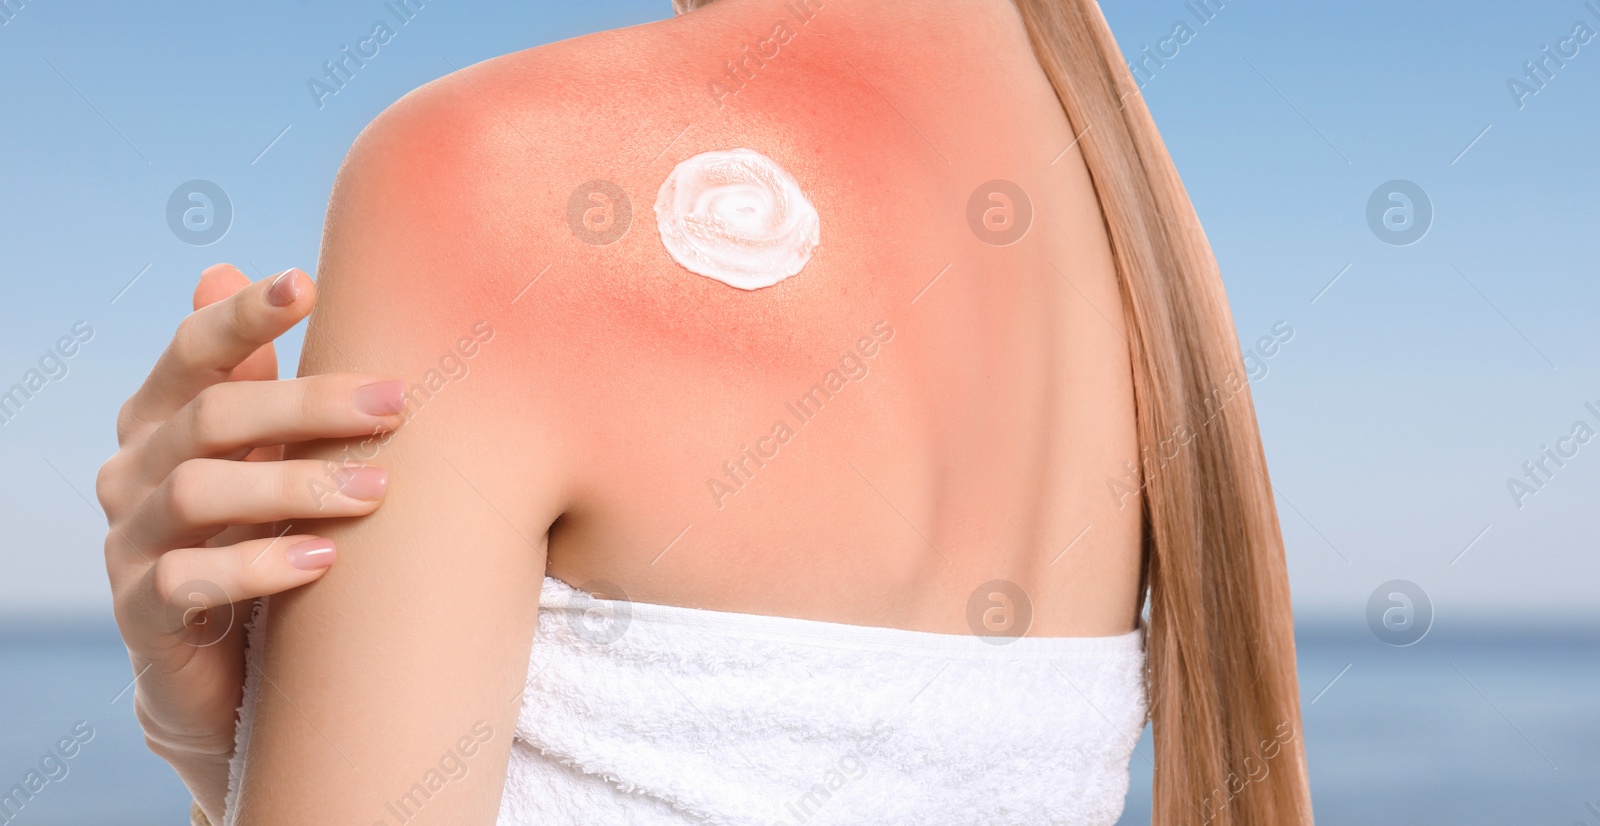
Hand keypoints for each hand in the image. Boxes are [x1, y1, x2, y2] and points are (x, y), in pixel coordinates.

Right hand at [95, 264, 407, 819]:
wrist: (225, 666)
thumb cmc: (258, 534)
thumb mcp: (264, 453)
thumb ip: (253, 377)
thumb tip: (222, 267)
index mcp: (162, 418)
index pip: (191, 349)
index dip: (243, 316)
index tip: (307, 283)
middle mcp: (133, 470)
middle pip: (211, 414)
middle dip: (307, 403)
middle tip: (396, 403)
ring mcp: (129, 542)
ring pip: (197, 492)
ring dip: (294, 485)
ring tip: (375, 490)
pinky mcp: (142, 612)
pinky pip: (186, 581)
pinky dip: (257, 566)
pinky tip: (323, 560)